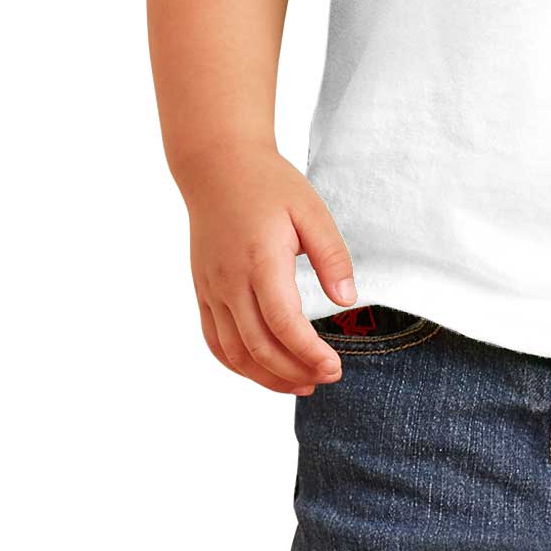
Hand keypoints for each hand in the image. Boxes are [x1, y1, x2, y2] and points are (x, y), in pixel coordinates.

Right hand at [181, 147, 357, 395]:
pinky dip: (238, 365)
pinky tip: (264, 372)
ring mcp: (211, 289)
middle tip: (327, 378)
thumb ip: (332, 257)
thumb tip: (347, 301)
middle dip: (295, 372)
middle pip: (259, 347)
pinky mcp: (203, 292)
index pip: (284, 324)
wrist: (216, 166)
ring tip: (301, 384)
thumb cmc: (268, 184)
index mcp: (260, 261)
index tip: (335, 368)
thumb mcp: (311, 211)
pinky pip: (214, 341)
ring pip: (234, 353)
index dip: (310, 354)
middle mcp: (229, 281)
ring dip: (267, 377)